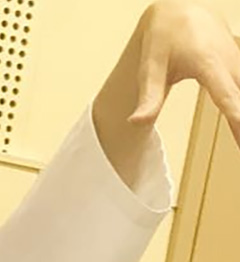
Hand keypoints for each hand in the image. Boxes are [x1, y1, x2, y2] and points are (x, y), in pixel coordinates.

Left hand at [128, 0, 239, 143]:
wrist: (181, 9)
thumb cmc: (165, 35)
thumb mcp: (151, 66)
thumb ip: (149, 97)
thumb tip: (136, 122)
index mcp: (207, 63)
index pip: (224, 92)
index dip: (234, 109)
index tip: (239, 123)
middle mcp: (229, 62)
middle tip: (239, 145)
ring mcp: (237, 62)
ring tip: (239, 142)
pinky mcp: (239, 64)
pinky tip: (239, 128)